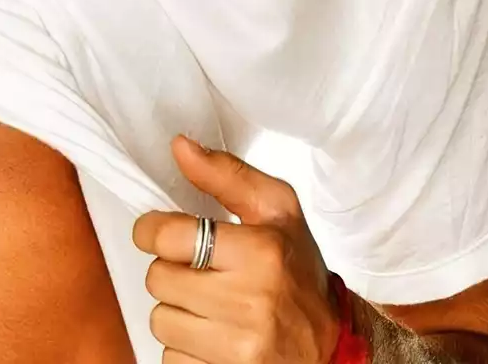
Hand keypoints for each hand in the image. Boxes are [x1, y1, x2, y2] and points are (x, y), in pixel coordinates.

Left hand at [132, 135, 341, 363]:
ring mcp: (241, 349)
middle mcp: (252, 303)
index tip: (162, 234)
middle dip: (171, 274)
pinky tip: (215, 338)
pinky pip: (171, 359)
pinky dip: (185, 349)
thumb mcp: (277, 212)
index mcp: (261, 253)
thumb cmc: (299, 273)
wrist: (334, 346)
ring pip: (160, 322)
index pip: (166, 236)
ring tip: (211, 309)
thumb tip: (179, 145)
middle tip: (202, 275)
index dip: (153, 231)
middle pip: (157, 280)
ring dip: (177, 313)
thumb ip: (226, 175)